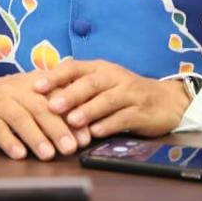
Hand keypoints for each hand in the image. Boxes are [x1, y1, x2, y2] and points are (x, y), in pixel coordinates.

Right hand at [0, 72, 90, 161]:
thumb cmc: (3, 99)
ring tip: (48, 155)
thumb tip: (83, 124)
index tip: (87, 134)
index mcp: (31, 82)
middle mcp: (15, 89)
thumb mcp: (27, 93)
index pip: (56, 96)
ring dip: (36, 137)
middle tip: (72, 147)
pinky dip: (9, 142)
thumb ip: (52, 103)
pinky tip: (19, 154)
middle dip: (58, 128)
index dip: (73, 114)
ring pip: (20, 118)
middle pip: (40, 107)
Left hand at [33, 59, 190, 138]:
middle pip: (90, 83)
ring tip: (72, 121)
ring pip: (107, 100)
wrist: (166, 101)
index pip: (74, 68)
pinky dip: (109, 125)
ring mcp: (130, 93)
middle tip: (51, 105)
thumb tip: (42, 97)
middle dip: (70, 94)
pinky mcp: (142, 111)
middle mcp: (114, 77)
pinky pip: (124, 117)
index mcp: (100, 68)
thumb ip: (77, 89)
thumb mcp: (102, 85)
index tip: (35, 86)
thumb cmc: (125, 93)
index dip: (55, 76)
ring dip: (89, 110)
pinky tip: (96, 133)